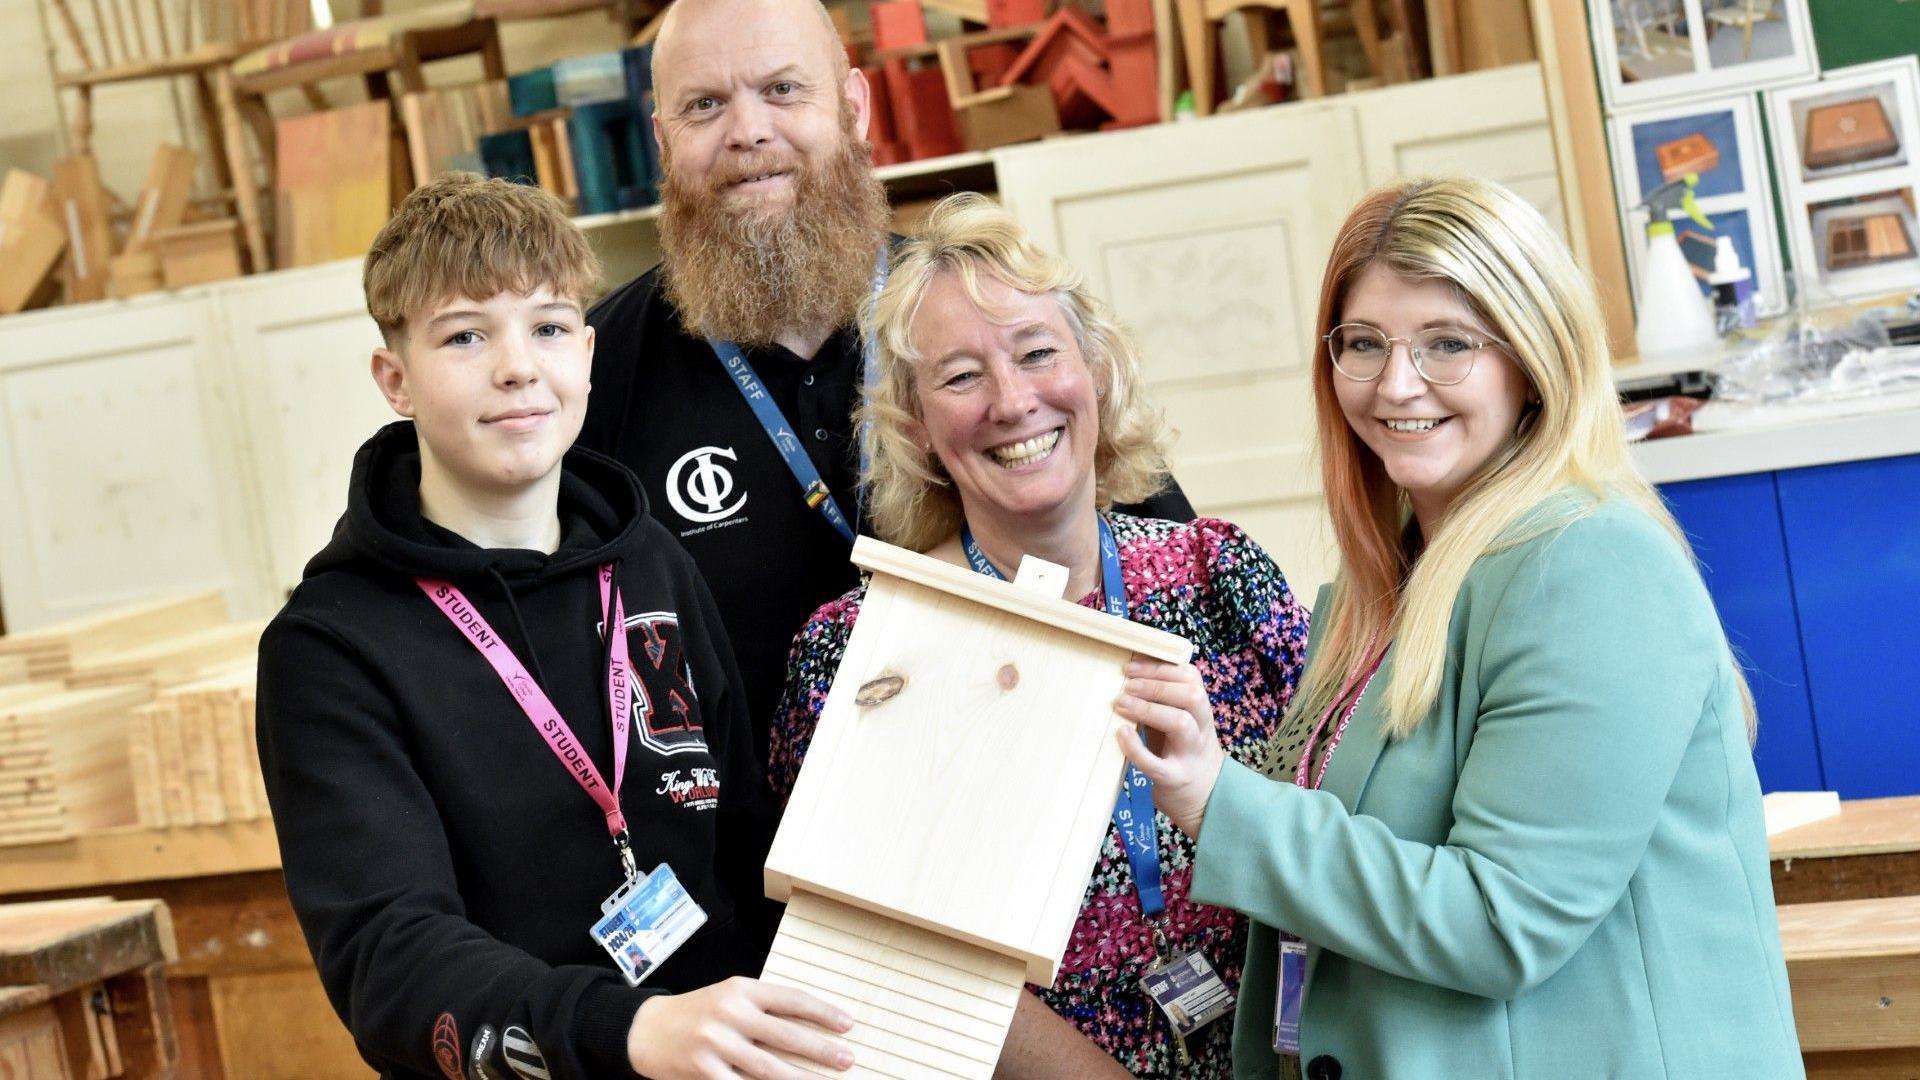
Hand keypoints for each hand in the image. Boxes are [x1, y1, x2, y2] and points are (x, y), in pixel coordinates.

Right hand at [627, 976, 853, 1078]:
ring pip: (769, 1067)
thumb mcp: (729, 997)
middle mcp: (731, 1013)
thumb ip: (763, 1007)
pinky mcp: (704, 1070)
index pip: (792, 999)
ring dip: (800, 1078)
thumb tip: (808, 1025)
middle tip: (846, 1060)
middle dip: (820, 1050)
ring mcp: (716, 1043)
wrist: (647, 1030)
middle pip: (786, 1034)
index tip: (847, 1024)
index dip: (823, 1013)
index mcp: (741, 989)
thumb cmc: (696, 1013)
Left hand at [1114, 657, 1225, 838]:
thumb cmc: (1185, 756)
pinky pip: (1156, 764)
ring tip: (1121, 704)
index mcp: (1202, 714)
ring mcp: (1189, 756)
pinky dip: (1136, 748)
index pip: (1192, 679)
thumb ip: (1164, 704)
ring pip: (1180, 723)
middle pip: (1192, 696)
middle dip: (1157, 685)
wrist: (1207, 801)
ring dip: (1148, 709)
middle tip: (1127, 685)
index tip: (1133, 666)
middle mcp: (1201, 732)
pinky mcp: (1174, 780)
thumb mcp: (1181, 726)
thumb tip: (1131, 677)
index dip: (1162, 668)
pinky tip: (1121, 735)